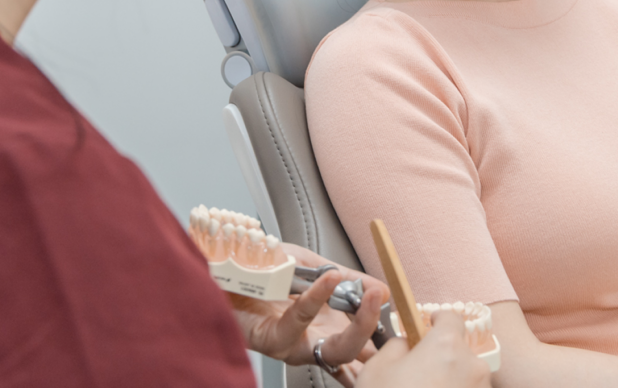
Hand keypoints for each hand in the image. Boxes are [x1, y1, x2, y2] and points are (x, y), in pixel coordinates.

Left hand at [230, 244, 390, 386]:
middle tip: (383, 299)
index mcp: (328, 325)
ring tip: (368, 294)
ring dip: (358, 325)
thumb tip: (380, 286)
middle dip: (375, 329)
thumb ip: (345, 275)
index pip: (364, 339)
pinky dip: (317, 298)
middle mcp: (314, 341)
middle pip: (356, 353)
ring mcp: (295, 344)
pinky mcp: (272, 340)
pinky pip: (300, 322)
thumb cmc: (262, 271)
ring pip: (336, 351)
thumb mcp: (310, 265)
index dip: (383, 325)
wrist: (221, 269)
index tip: (395, 297)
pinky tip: (329, 279)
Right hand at [355, 311, 490, 387]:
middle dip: (441, 357)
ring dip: (448, 381)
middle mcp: (472, 367)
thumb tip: (407, 344)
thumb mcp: (377, 368)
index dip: (436, 319)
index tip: (426, 325)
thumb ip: (397, 345)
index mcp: (447, 346)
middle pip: (459, 351)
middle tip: (416, 371)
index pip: (451, 317)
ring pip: (465, 378)